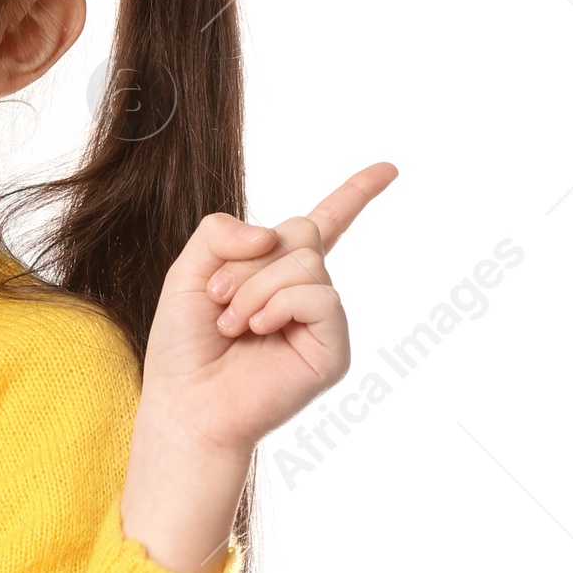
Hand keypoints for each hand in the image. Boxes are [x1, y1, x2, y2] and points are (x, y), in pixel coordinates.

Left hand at [135, 163, 398, 459]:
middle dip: (248, 259)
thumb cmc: (183, 345)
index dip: (356, 194)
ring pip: (306, 261)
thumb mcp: (186, 270)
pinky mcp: (333, 348)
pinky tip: (258, 332)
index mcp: (275, 272)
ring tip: (233, 324)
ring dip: (254, 287)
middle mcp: (305, 293)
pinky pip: (320, 296)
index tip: (389, 168)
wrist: (184, 403)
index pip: (324, 224)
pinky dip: (279, 305)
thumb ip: (220, 231)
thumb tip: (275, 234)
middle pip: (302, 230)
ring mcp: (322, 320)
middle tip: (218, 298)